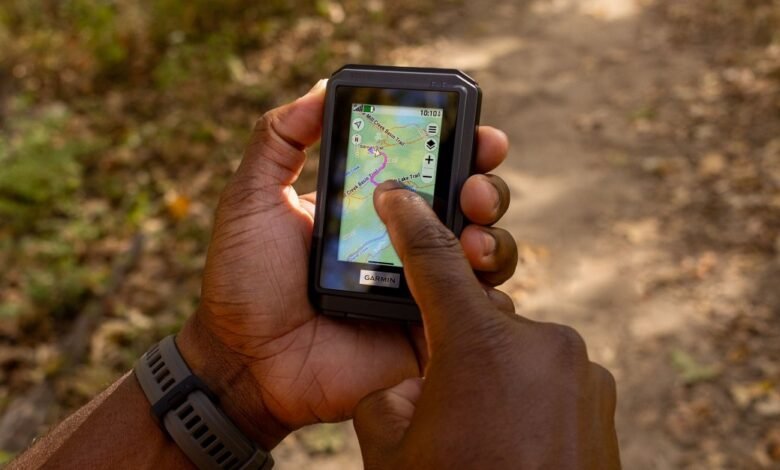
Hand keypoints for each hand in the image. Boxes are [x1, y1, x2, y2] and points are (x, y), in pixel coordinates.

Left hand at [175, 80, 517, 447]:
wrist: (244, 362)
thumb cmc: (243, 282)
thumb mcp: (252, 200)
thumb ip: (278, 140)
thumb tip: (320, 89)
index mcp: (373, 208)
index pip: (430, 168)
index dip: (461, 146)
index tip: (475, 132)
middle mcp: (406, 243)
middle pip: (470, 206)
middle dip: (486, 188)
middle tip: (474, 187)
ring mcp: (422, 289)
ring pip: (485, 255)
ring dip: (493, 238)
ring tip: (473, 236)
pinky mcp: (428, 335)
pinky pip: (476, 316)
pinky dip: (486, 298)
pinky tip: (471, 286)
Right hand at [352, 182, 619, 467]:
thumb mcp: (391, 442)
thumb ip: (392, 383)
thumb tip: (416, 370)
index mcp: (479, 343)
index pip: (434, 259)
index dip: (410, 222)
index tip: (397, 193)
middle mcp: (539, 340)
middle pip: (480, 315)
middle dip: (455, 342)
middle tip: (440, 387)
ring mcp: (579, 368)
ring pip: (516, 348)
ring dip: (493, 373)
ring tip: (482, 428)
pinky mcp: (602, 395)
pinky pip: (549, 375)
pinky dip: (527, 395)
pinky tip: (516, 437)